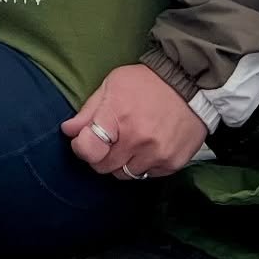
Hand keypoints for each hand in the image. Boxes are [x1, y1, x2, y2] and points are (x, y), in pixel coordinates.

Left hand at [61, 64, 208, 179]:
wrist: (190, 83)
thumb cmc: (147, 82)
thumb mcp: (113, 85)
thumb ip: (89, 110)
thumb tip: (69, 130)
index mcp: (118, 116)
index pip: (88, 150)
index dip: (82, 146)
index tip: (85, 139)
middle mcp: (137, 139)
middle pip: (103, 167)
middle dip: (101, 155)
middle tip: (110, 139)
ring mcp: (156, 154)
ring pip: (124, 175)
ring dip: (122, 162)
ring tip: (130, 142)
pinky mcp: (172, 164)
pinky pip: (147, 175)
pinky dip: (143, 164)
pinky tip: (147, 146)